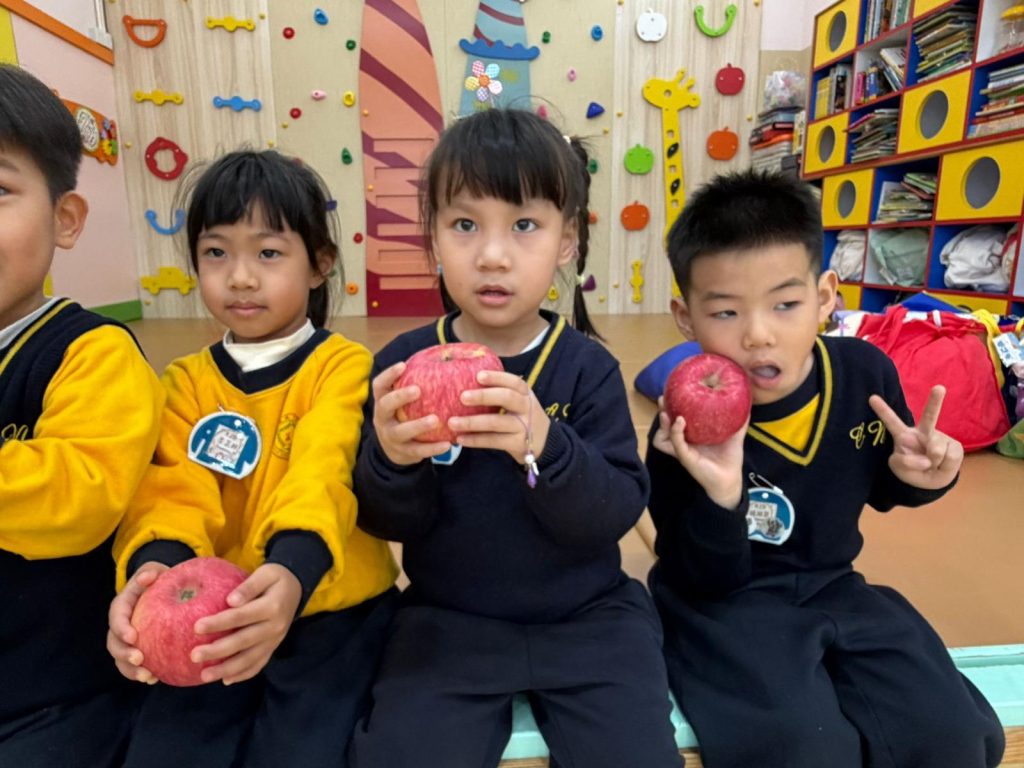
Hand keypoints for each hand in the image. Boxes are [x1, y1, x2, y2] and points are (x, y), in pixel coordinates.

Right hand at [107, 562, 168, 683]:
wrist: (163, 590)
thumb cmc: (159, 580)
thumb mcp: (154, 570)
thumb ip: (150, 572)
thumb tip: (147, 577)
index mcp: (122, 605)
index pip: (117, 617)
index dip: (121, 628)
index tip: (133, 637)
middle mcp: (120, 625)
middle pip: (114, 642)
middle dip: (123, 654)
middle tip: (139, 660)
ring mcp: (126, 640)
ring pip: (121, 659)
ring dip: (131, 670)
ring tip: (148, 676)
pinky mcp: (137, 650)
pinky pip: (134, 666)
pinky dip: (141, 674)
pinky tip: (156, 679)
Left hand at [190, 563, 300, 684]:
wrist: (298, 588)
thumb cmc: (276, 578)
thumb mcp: (265, 573)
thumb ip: (249, 586)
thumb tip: (231, 600)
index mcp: (272, 607)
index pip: (241, 617)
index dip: (219, 623)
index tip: (196, 627)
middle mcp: (275, 627)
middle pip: (243, 642)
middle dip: (217, 651)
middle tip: (194, 656)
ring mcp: (275, 640)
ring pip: (250, 659)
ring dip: (227, 669)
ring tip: (205, 676)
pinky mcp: (274, 647)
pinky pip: (259, 664)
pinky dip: (243, 674)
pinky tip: (226, 680)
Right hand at [372, 362, 451, 463]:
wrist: (394, 450)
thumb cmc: (404, 417)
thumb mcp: (402, 404)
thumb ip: (415, 386)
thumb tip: (444, 359)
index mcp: (382, 402)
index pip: (379, 386)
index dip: (389, 375)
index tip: (403, 365)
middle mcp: (382, 419)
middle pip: (385, 406)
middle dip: (400, 397)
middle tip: (418, 390)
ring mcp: (390, 437)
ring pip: (401, 432)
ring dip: (418, 425)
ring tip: (435, 420)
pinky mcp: (402, 453)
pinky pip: (417, 451)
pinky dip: (432, 448)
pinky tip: (447, 444)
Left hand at [448, 370, 549, 465]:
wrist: (544, 443)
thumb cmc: (522, 416)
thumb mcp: (519, 401)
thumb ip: (500, 392)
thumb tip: (466, 379)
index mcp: (525, 393)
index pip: (513, 381)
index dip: (496, 377)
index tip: (478, 375)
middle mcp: (526, 407)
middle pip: (507, 398)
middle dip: (483, 396)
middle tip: (462, 397)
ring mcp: (524, 426)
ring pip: (497, 422)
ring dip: (472, 422)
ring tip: (452, 422)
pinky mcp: (518, 444)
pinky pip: (494, 441)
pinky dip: (476, 440)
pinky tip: (460, 439)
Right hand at [652, 397, 746, 508]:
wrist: (731, 478)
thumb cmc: (729, 458)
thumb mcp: (734, 435)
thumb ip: (738, 420)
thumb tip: (746, 401)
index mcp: (692, 435)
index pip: (675, 419)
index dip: (672, 407)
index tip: (673, 392)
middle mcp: (683, 442)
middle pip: (665, 426)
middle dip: (662, 411)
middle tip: (663, 398)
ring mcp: (682, 450)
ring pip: (663, 436)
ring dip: (663, 423)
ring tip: (666, 412)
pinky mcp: (685, 458)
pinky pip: (676, 443)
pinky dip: (675, 432)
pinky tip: (679, 421)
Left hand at [869, 385, 962, 489]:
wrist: (933, 479)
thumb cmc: (913, 469)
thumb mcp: (900, 469)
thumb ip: (905, 463)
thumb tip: (929, 458)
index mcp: (903, 435)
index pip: (892, 421)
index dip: (882, 410)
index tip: (872, 397)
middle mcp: (923, 432)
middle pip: (930, 415)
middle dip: (935, 401)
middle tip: (939, 388)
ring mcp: (939, 438)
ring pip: (936, 450)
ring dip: (933, 463)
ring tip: (931, 465)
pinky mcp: (954, 446)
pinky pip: (949, 458)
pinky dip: (944, 466)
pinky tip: (942, 464)